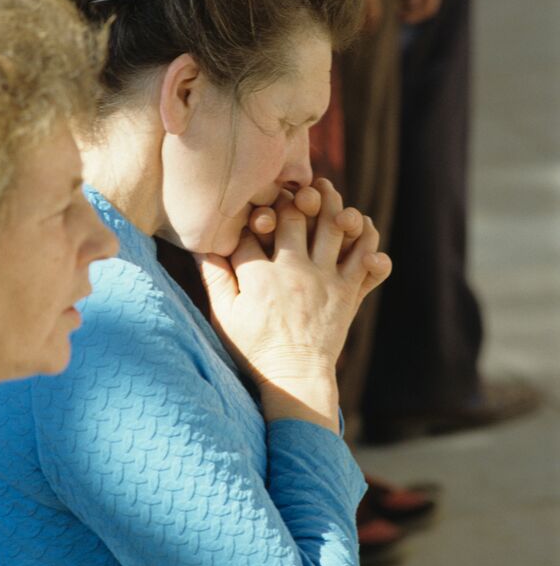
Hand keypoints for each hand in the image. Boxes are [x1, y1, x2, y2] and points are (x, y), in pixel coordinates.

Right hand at [195, 179, 390, 432]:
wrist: (296, 378)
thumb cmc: (255, 349)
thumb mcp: (224, 317)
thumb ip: (214, 279)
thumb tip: (201, 246)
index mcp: (259, 276)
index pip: (251, 230)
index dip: (250, 212)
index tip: (251, 208)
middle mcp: (293, 271)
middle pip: (293, 216)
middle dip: (291, 196)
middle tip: (292, 187)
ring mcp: (324, 279)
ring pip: (331, 226)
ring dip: (330, 203)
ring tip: (326, 190)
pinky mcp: (348, 290)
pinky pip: (363, 255)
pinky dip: (365, 236)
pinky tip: (359, 224)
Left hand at [400, 0, 445, 23]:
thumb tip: (414, 4)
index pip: (430, 8)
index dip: (417, 16)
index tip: (404, 18)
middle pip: (427, 10)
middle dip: (413, 16)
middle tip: (398, 16)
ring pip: (421, 6)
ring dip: (410, 11)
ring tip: (396, 11)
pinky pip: (417, 0)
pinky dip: (408, 5)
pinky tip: (398, 4)